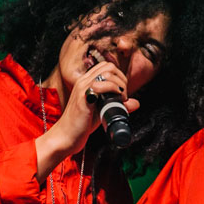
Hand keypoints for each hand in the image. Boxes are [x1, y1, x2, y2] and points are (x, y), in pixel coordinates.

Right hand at [35, 61, 136, 182]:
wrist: (66, 136)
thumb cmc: (82, 124)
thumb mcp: (102, 111)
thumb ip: (117, 104)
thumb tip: (136, 103)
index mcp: (86, 82)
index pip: (106, 67)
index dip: (119, 77)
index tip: (122, 93)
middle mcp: (83, 81)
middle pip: (109, 66)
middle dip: (122, 79)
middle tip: (123, 96)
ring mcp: (82, 88)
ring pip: (107, 72)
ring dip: (120, 84)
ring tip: (121, 99)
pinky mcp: (83, 97)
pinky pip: (101, 84)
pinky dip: (114, 89)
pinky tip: (117, 100)